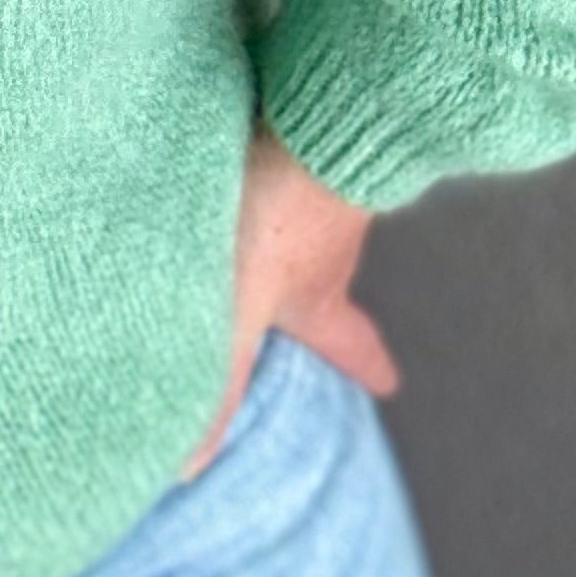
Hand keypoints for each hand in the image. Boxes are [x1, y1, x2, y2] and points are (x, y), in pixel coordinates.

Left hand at [176, 122, 401, 481]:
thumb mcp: (236, 308)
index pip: (347, 339)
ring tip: (264, 213)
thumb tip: (188, 468)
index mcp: (318, 289)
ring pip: (304, 211)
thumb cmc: (278, 212)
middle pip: (330, 272)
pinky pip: (283, 152)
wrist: (314, 107)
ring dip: (286, 219)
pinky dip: (268, 158)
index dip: (363, 363)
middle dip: (322, 289)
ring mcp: (316, 177)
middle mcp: (326, 236)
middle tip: (324, 296)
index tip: (388, 381)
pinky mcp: (292, 126)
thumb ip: (216, 380)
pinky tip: (234, 140)